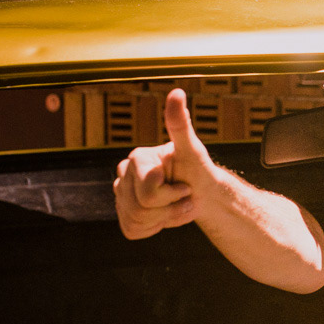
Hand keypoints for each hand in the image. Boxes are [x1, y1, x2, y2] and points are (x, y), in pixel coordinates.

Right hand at [113, 89, 214, 238]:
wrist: (202, 194)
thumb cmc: (198, 170)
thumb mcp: (192, 149)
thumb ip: (180, 124)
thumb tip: (177, 93)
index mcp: (137, 158)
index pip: (146, 191)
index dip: (171, 194)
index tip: (185, 185)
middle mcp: (123, 174)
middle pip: (139, 207)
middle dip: (169, 208)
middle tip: (184, 197)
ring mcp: (121, 195)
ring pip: (135, 220)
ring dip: (164, 218)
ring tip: (176, 205)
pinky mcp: (124, 214)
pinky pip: (132, 230)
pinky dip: (154, 228)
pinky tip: (164, 215)